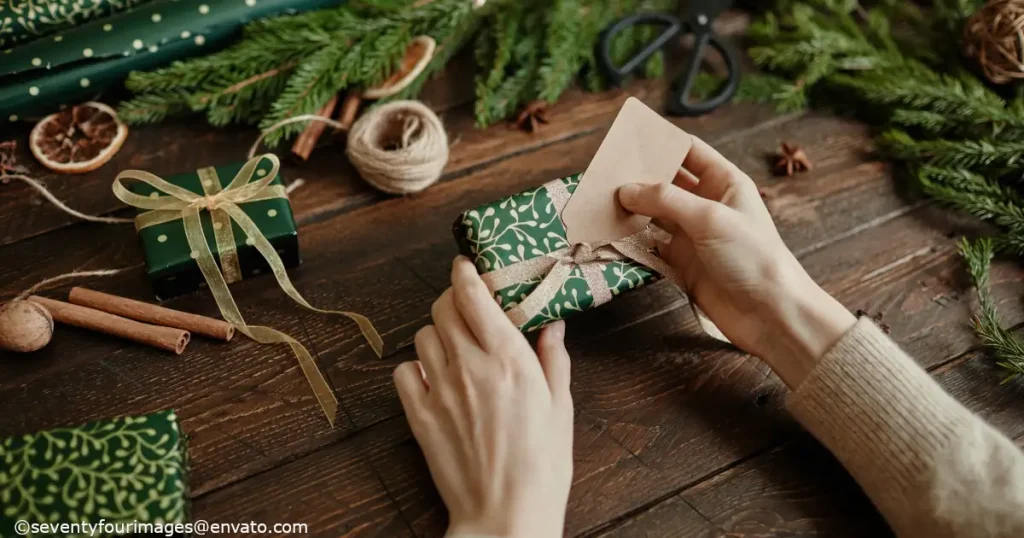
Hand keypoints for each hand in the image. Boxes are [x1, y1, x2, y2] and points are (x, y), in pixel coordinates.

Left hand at [393, 257, 573, 537]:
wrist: (506, 514)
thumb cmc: (542, 466)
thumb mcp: (560, 407)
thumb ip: (553, 359)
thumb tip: (552, 325)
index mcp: (509, 358)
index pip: (472, 294)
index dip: (465, 273)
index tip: (467, 266)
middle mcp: (470, 365)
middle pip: (443, 307)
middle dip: (453, 300)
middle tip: (467, 308)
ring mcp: (440, 389)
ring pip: (423, 335)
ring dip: (437, 333)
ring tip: (455, 347)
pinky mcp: (419, 415)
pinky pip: (404, 371)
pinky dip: (415, 368)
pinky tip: (434, 378)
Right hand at [618, 135, 855, 387]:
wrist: (769, 313)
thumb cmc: (751, 257)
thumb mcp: (709, 218)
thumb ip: (666, 200)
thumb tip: (626, 189)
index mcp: (724, 182)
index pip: (689, 151)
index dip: (661, 143)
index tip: (627, 140)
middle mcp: (707, 205)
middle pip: (666, 182)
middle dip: (637, 178)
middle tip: (603, 174)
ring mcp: (693, 235)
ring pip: (654, 214)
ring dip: (630, 210)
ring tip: (598, 202)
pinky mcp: (682, 263)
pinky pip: (651, 245)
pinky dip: (632, 241)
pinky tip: (610, 234)